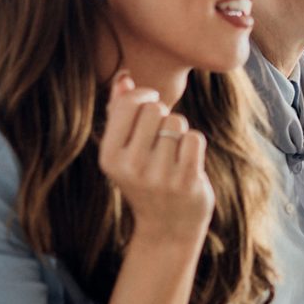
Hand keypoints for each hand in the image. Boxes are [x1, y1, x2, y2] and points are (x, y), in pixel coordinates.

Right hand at [99, 72, 214, 244]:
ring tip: (173, 154)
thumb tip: (124, 76)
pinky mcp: (185, 182)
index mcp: (109, 157)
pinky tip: (188, 161)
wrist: (167, 227)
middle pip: (155, 109)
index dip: (145, 96)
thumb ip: (120, 112)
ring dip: (180, 133)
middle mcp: (130, 167)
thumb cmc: (146, 178)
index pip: (130, 103)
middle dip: (163, 116)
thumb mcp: (124, 150)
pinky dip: (194, 145)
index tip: (151, 105)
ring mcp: (158, 176)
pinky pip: (194, 138)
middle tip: (161, 138)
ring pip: (177, 123)